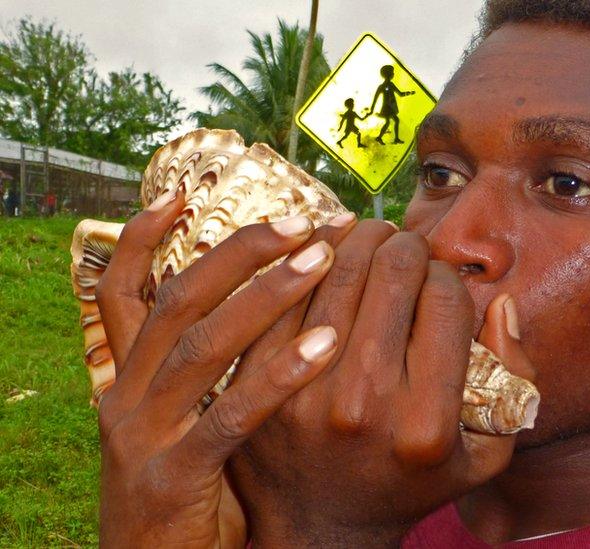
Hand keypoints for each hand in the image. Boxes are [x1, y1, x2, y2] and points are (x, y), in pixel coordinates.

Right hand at [94, 190, 337, 546]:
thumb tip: (270, 319)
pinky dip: (277, 374)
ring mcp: (142, 437)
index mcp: (127, 380)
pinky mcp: (172, 477)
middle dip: (240, 251)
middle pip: (178, 301)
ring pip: (201, 345)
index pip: (124, 293)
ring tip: (320, 257)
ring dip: (264, 295)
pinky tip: (325, 343)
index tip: (183, 194)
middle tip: (303, 218)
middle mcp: (126, 397)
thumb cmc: (190, 498)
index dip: (144, 239)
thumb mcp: (185, 427)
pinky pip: (229, 414)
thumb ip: (209, 379)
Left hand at [227, 219, 533, 545]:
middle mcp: (367, 403)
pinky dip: (307, 259)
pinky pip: (287, 293)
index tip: (440, 278)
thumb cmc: (408, 483)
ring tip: (369, 238)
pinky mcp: (261, 381)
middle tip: (404, 246)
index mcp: (427, 422)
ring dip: (358, 238)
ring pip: (338, 270)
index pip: (446, 300)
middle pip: (393, 273)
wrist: (318, 529)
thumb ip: (514, 379)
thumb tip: (501, 304)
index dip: (448, 273)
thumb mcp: (486, 453)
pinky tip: (323, 251)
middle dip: (406, 244)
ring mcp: (306, 392)